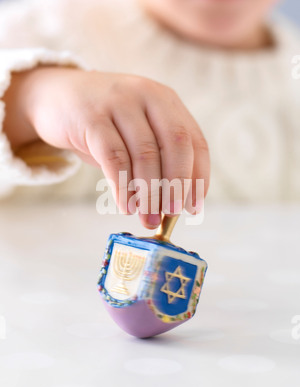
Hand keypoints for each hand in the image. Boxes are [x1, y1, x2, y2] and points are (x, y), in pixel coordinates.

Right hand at [3, 67, 209, 227]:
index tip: (193, 207)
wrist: (54, 96)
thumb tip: (171, 203)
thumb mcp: (135, 131)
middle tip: (173, 214)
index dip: (198, 176)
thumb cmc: (102, 123)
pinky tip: (125, 206)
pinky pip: (114, 158)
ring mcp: (119, 102)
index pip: (194, 140)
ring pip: (145, 153)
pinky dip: (123, 187)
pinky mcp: (91, 116)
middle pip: (175, 145)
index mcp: (165, 100)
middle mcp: (147, 95)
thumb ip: (156, 157)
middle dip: (177, 184)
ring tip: (148, 219)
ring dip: (150, 193)